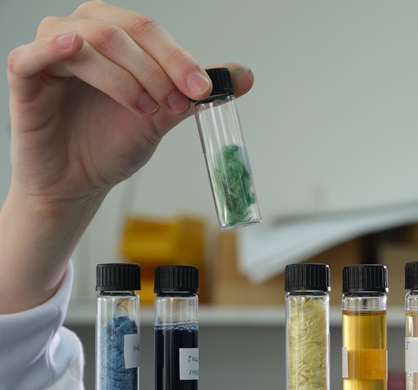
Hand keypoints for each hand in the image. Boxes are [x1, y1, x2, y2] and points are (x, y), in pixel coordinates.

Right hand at [7, 0, 253, 206]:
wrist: (79, 182)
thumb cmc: (112, 142)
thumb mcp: (161, 115)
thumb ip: (194, 93)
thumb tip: (244, 75)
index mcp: (112, 36)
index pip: (148, 30)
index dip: (177, 57)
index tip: (202, 88)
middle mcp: (79, 33)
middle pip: (122, 30)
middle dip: (156, 67)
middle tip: (175, 102)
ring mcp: (47, 52)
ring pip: (90, 41)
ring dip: (125, 76)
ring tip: (144, 110)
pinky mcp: (23, 78)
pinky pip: (32, 54)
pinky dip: (55, 47)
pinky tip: (74, 48)